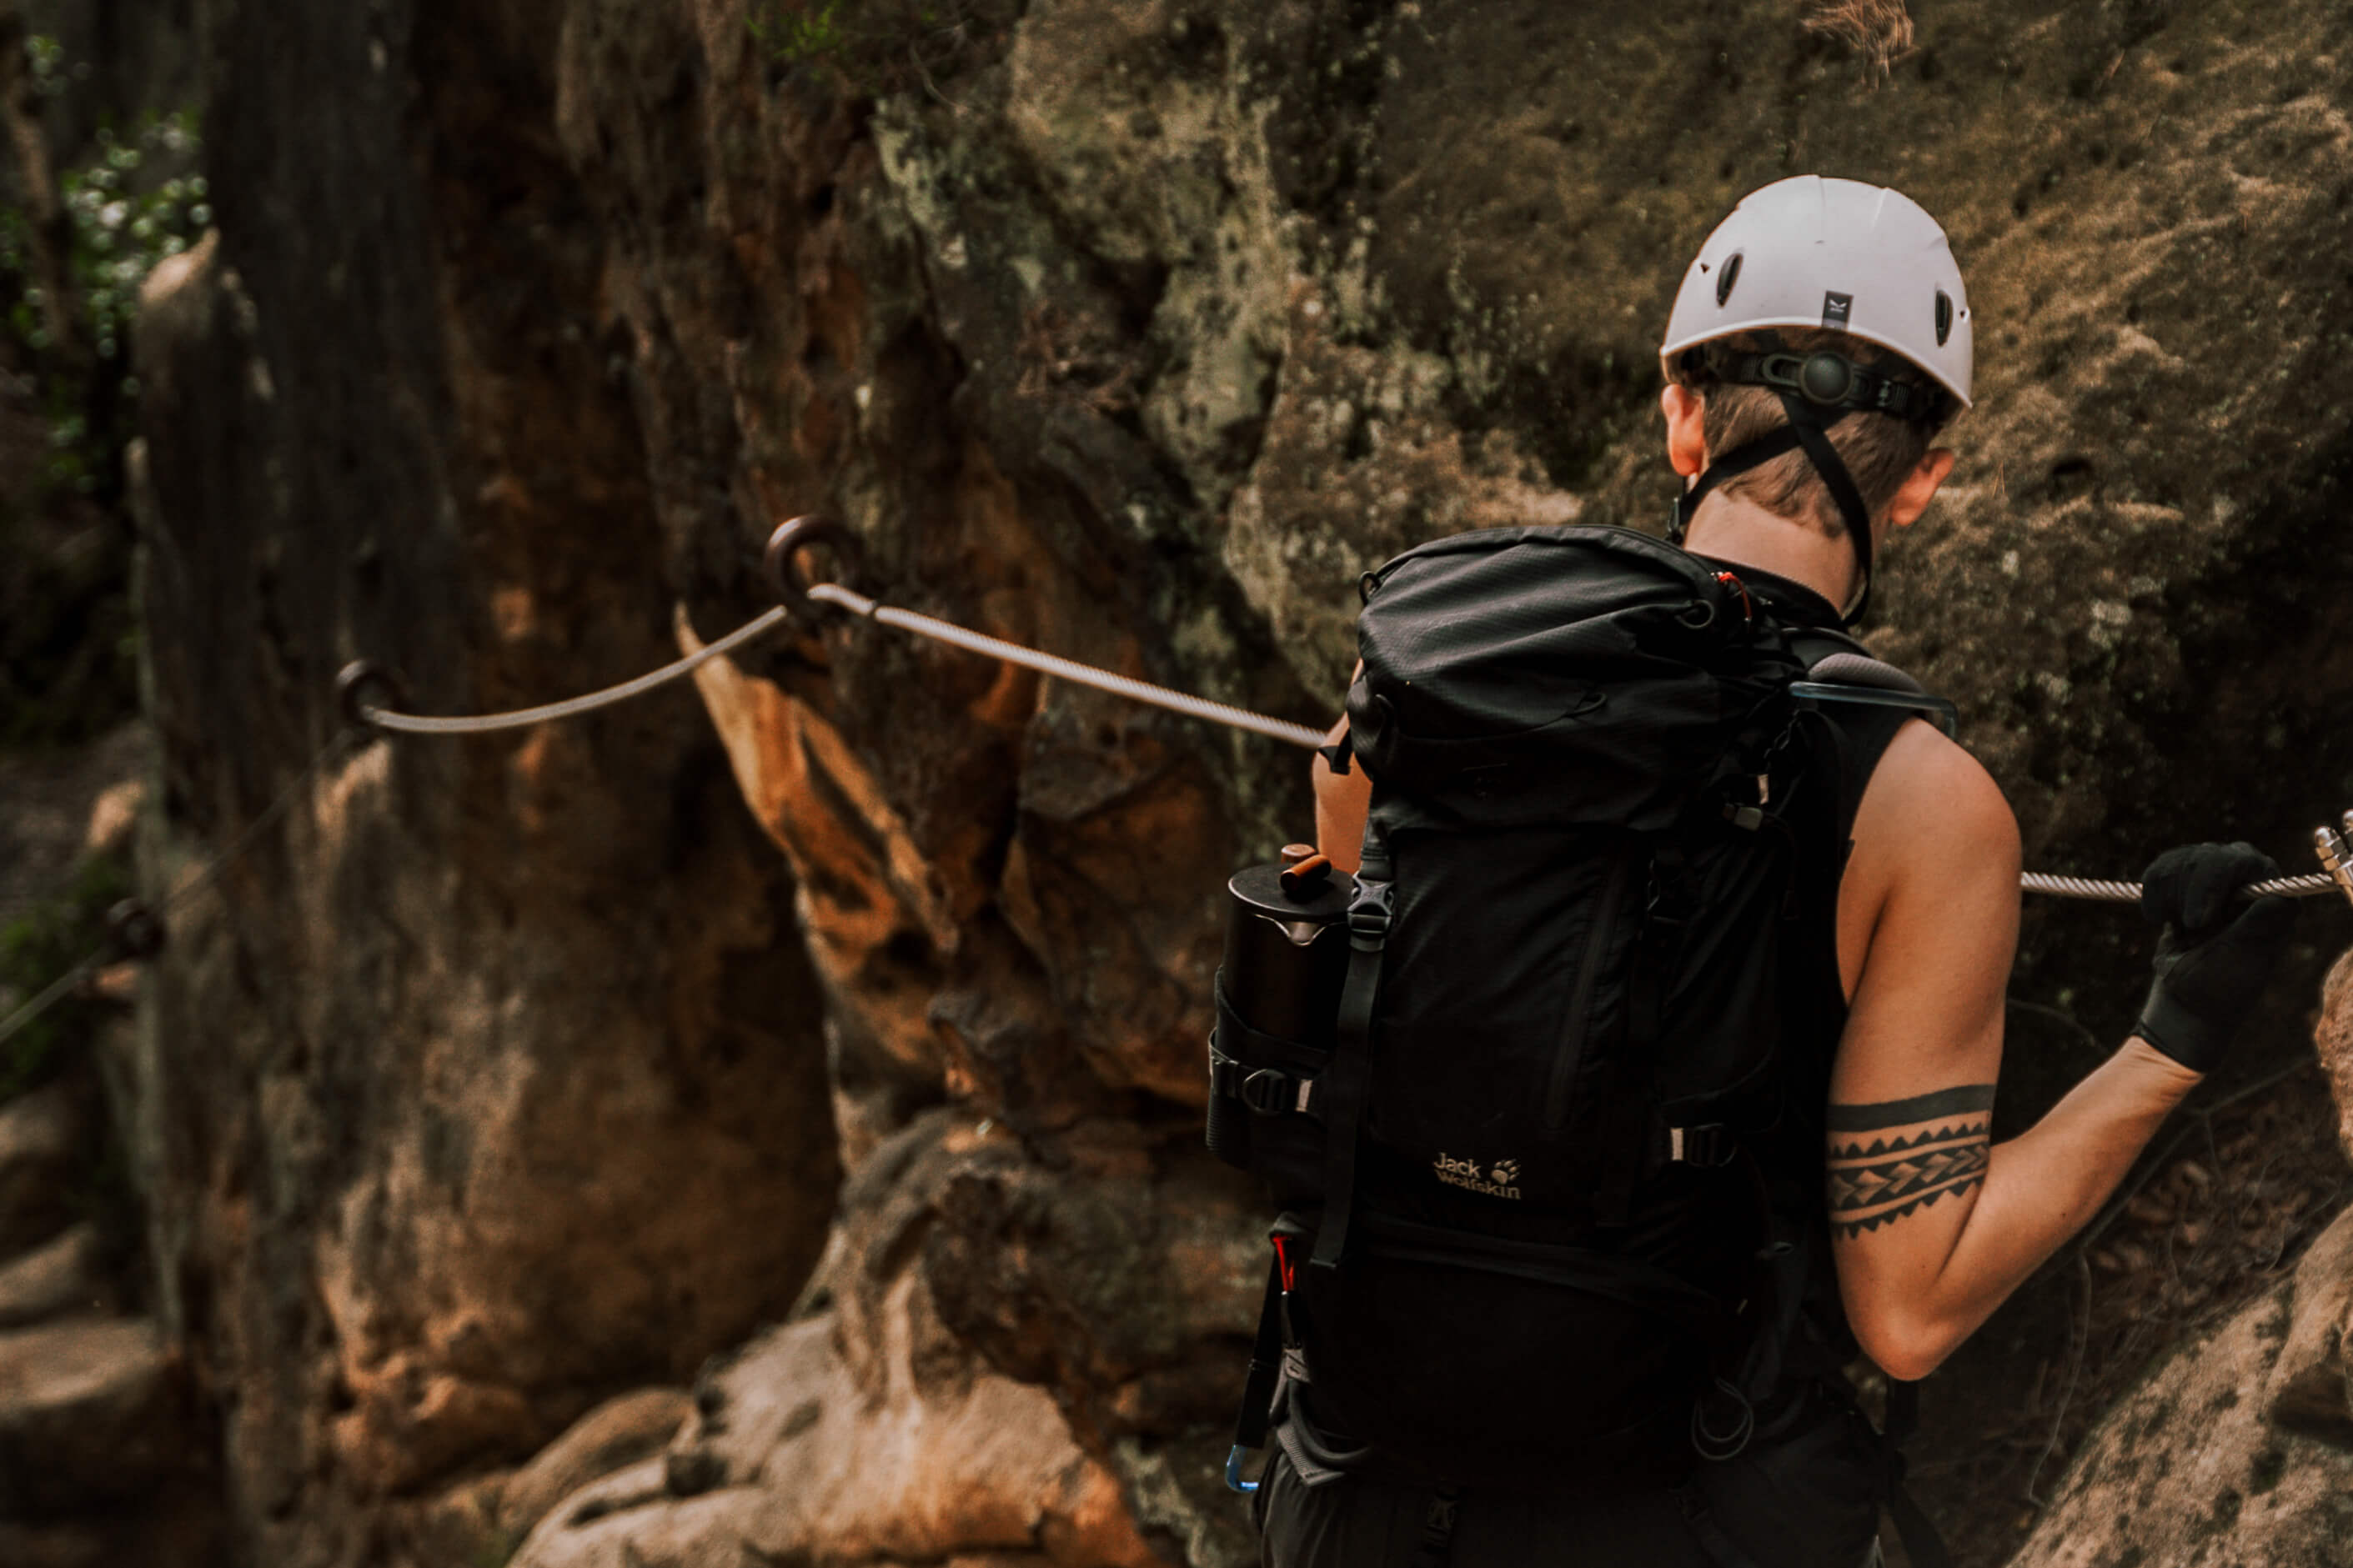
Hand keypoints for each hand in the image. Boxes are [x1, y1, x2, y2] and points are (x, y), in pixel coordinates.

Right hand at [2133, 842, 2298, 1073]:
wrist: (2185, 999)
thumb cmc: (2219, 986)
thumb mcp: (2241, 960)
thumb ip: (2260, 925)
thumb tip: (2280, 895)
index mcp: (2271, 897)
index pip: (2243, 862)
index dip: (2212, 883)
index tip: (2196, 922)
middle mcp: (2249, 881)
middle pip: (2209, 856)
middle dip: (2186, 892)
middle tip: (2185, 928)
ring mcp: (2218, 880)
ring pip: (2182, 859)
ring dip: (2168, 896)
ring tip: (2175, 927)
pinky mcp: (2188, 882)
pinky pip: (2162, 866)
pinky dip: (2152, 893)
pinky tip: (2158, 919)